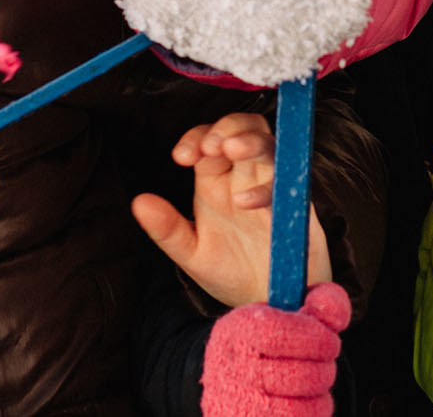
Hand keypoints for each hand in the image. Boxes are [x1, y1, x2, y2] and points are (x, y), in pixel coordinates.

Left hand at [131, 112, 329, 308]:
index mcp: (216, 182)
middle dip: (226, 128)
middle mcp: (244, 178)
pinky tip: (244, 202)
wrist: (269, 304)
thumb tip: (138, 203)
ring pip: (268, 145)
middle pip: (242, 130)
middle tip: (211, 146)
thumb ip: (167, 229)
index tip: (181, 156)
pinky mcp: (294, 208)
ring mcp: (271, 188)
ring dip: (250, 140)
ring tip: (230, 149)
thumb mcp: (192, 254)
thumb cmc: (232, 274)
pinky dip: (266, 187)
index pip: (208, 140)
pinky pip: (287, 185)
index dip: (197, 137)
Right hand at [199, 282, 349, 416]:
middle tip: (324, 364)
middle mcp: (232, 370)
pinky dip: (311, 415)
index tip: (331, 340)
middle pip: (298, 376)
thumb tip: (334, 315)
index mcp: (239, 330)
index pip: (277, 334)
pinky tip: (305, 405)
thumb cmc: (273, 343)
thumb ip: (322, 302)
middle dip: (325, 370)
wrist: (234, 381)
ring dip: (320, 398)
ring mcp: (238, 406)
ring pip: (300, 411)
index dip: (315, 338)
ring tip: (314, 387)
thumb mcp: (290, 312)